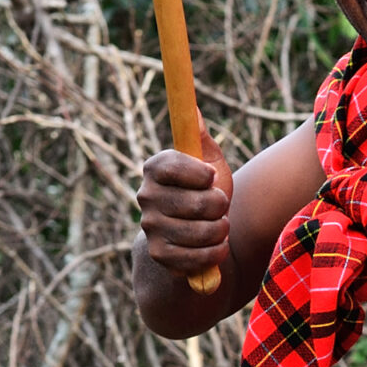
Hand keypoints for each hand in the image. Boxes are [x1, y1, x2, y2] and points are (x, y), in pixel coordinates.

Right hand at [136, 122, 232, 279]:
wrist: (196, 232)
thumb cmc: (205, 190)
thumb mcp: (207, 160)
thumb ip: (199, 137)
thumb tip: (193, 109)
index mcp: (155, 168)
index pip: (175, 166)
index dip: (201, 175)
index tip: (210, 177)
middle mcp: (145, 196)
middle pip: (200, 203)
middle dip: (221, 205)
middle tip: (218, 205)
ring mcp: (150, 227)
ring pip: (203, 231)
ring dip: (221, 230)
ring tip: (218, 225)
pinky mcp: (159, 254)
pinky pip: (197, 258)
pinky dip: (215, 253)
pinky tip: (214, 246)